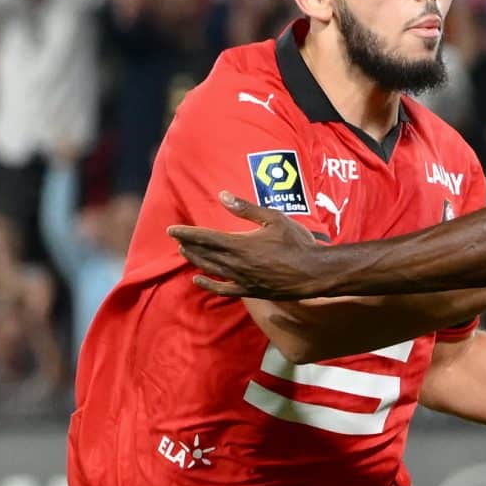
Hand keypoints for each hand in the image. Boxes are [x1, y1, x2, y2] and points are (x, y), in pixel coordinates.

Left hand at [173, 194, 330, 297]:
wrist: (314, 273)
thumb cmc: (298, 243)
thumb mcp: (274, 218)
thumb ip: (246, 208)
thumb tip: (222, 195)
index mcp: (240, 243)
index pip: (205, 237)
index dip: (187, 233)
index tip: (172, 229)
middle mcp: (237, 263)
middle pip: (205, 254)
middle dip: (190, 245)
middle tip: (178, 239)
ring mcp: (242, 279)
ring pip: (212, 270)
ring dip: (196, 261)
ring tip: (185, 253)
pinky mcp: (250, 290)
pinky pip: (224, 289)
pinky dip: (209, 284)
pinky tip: (199, 280)